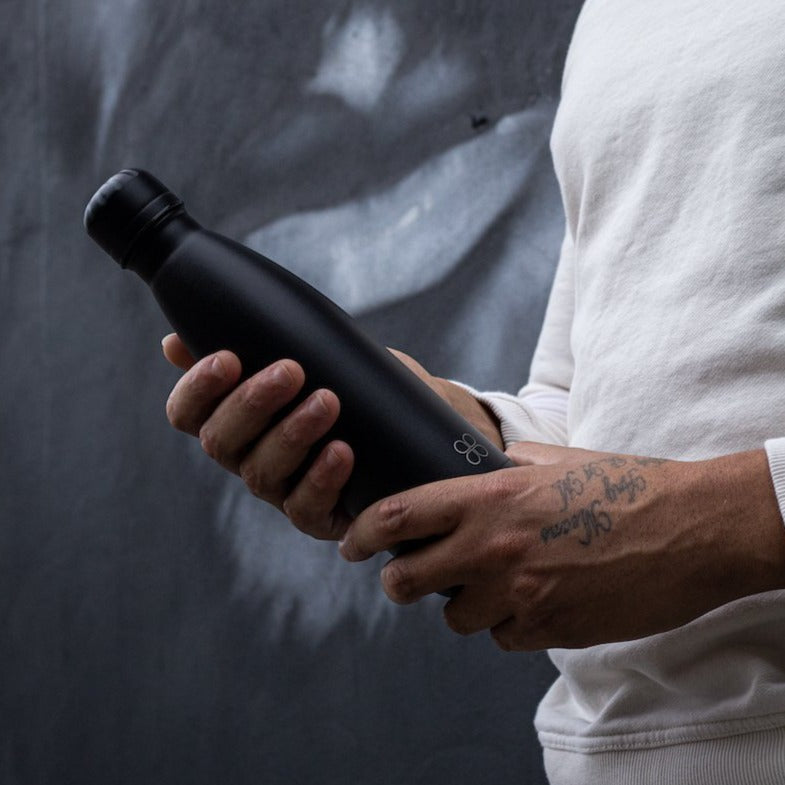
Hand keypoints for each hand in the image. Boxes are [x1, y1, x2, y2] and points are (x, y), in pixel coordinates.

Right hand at [161, 335, 501, 538]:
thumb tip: (173, 344)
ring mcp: (281, 490)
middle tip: (291, 370)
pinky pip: (305, 507)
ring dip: (292, 434)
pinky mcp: (318, 517)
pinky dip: (321, 478)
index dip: (197, 389)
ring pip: (261, 473)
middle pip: (219, 442)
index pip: (189, 412)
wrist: (416, 422)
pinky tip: (343, 451)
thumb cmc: (353, 384)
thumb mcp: (314, 356)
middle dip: (251, 404)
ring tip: (328, 402)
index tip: (229, 357)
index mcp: (236, 418)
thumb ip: (256, 345)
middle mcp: (248, 457)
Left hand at [339, 441, 784, 649]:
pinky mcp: (548, 630)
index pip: (399, 515)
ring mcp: (519, 595)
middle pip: (406, 581)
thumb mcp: (556, 460)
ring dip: (460, 604)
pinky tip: (530, 602)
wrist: (689, 529)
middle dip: (395, 581)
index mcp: (490, 499)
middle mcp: (493, 549)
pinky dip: (506, 624)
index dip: (363, 531)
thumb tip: (485, 469)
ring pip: (454, 618)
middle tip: (402, 577)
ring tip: (485, 586)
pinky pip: (502, 637)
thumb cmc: (625, 484)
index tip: (352, 541)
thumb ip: (508, 468)